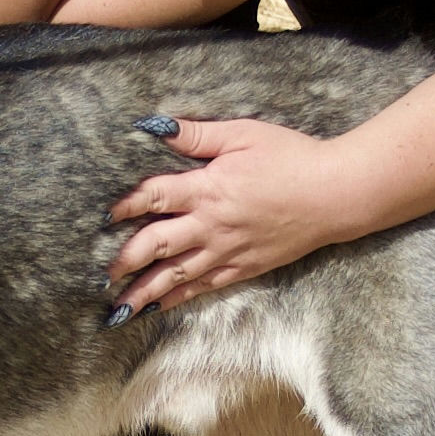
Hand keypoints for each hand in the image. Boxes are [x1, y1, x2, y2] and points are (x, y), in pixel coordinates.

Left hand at [107, 117, 362, 314]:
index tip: (102, 216)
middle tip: (100, 274)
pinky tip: (159, 308)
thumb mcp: (243, 134)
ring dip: (144, 292)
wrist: (334, 194)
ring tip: (117, 308)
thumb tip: (155, 127)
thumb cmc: (291, 157)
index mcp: (208, 188)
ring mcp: (227, 251)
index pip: (153, 197)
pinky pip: (204, 287)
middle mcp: (211, 224)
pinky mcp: (243, 268)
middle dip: (125, 261)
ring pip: (176, 275)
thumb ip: (198, 135)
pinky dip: (179, 298)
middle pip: (157, 245)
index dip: (124, 206)